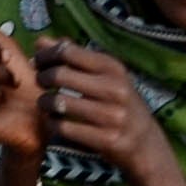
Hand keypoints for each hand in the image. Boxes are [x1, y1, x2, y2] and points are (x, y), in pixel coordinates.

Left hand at [34, 42, 180, 185]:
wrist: (146, 144)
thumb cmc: (120, 104)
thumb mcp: (105, 76)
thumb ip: (74, 57)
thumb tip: (41, 41)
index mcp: (114, 68)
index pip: (69, 51)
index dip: (46, 55)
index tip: (39, 62)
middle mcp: (114, 89)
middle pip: (60, 75)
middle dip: (42, 78)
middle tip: (41, 83)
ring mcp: (111, 115)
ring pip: (58, 103)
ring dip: (44, 103)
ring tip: (46, 104)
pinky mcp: (105, 139)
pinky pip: (63, 128)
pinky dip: (52, 124)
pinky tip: (55, 121)